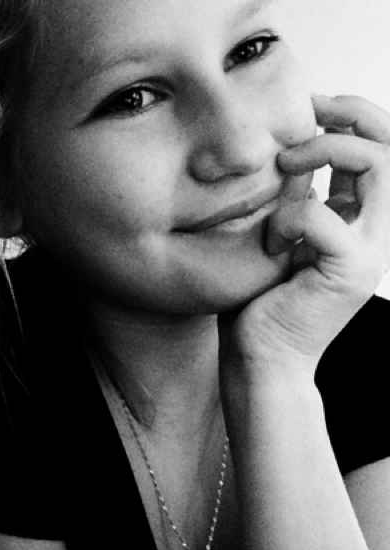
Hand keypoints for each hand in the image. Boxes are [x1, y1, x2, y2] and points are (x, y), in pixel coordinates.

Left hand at [222, 95, 389, 371]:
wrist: (260, 357)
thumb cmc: (259, 300)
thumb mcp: (275, 236)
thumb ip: (292, 199)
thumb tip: (286, 153)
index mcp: (358, 221)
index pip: (378, 149)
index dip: (350, 115)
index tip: (308, 104)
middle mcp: (375, 231)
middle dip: (350, 113)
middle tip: (306, 111)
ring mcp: (370, 251)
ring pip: (378, 164)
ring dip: (324, 149)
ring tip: (284, 164)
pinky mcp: (351, 270)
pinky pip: (323, 215)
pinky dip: (289, 217)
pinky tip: (271, 243)